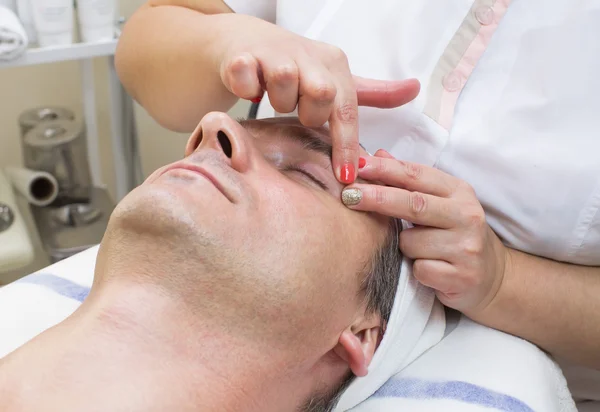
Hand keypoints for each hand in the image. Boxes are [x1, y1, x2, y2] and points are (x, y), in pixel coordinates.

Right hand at [213, 14, 419, 182]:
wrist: (247, 43)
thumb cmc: (296, 68)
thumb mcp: (336, 80)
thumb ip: (373, 93)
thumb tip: (414, 89)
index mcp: (333, 65)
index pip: (347, 109)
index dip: (347, 145)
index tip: (346, 176)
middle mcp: (308, 54)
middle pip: (321, 94)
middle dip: (308, 114)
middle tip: (298, 111)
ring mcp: (275, 52)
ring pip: (284, 85)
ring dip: (277, 101)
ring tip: (272, 97)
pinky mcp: (243, 56)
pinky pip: (247, 79)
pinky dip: (248, 88)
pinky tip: (250, 88)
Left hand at [342, 150, 507, 316]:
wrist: (491, 277)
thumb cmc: (455, 235)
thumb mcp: (439, 203)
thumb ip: (409, 181)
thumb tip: (378, 154)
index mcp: (459, 191)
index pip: (417, 175)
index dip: (386, 169)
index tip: (357, 166)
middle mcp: (467, 215)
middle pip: (414, 203)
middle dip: (378, 197)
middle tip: (348, 194)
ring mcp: (467, 247)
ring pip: (411, 243)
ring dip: (403, 247)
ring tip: (420, 251)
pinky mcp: (462, 276)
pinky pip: (419, 269)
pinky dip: (416, 271)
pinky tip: (431, 270)